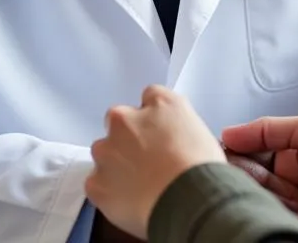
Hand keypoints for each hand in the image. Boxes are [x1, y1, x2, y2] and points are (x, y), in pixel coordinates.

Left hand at [85, 85, 227, 238]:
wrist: (186, 200)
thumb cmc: (200, 168)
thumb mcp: (201, 132)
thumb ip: (177, 124)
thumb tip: (170, 136)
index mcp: (160, 104)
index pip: (150, 96)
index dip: (154, 116)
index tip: (158, 131)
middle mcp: (128, 120)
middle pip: (119, 119)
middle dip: (128, 135)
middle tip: (146, 157)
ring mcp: (107, 151)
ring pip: (104, 151)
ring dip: (115, 161)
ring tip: (138, 182)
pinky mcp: (96, 182)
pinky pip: (96, 182)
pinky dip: (109, 188)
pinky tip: (129, 197)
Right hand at [223, 113, 297, 242]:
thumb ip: (269, 129)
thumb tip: (226, 132)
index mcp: (287, 154)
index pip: (245, 156)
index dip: (238, 160)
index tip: (232, 159)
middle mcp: (285, 183)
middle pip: (249, 187)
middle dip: (267, 187)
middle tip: (293, 186)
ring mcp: (291, 211)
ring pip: (261, 211)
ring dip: (287, 208)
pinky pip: (277, 231)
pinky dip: (296, 226)